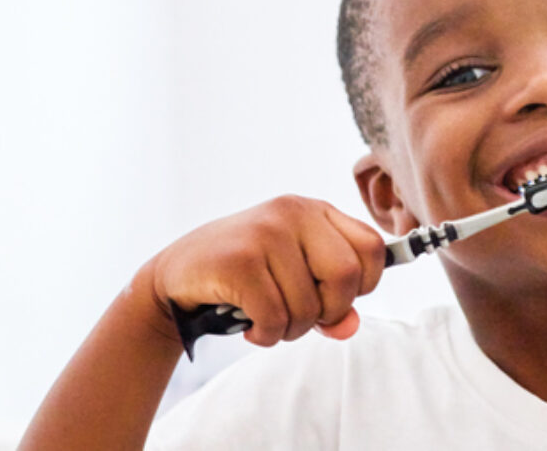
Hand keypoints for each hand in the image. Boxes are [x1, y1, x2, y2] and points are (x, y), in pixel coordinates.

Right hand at [147, 195, 385, 346]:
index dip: (365, 284)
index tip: (335, 299)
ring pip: (308, 303)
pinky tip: (252, 327)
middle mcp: (294, 212)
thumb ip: (331, 302)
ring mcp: (265, 233)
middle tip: (303, 318)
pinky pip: (274, 315)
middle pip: (346, 275)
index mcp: (316, 211)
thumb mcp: (295, 280)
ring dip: (292, 329)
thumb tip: (348, 326)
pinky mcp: (238, 260)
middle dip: (330, 312)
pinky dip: (268, 335)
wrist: (175, 275)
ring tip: (270, 322)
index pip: (372, 246)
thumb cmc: (247, 277)